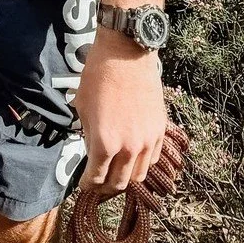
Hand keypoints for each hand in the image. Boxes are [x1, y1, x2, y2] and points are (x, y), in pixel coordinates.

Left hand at [73, 30, 167, 191]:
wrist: (126, 55)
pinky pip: (152, 159)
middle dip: (106, 186)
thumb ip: (89, 135)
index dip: (88, 184)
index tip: (84, 185)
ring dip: (126, 177)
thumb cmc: (98, 77)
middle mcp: (129, 148)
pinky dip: (142, 163)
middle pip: (119, 183)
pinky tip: (132, 156)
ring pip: (140, 175)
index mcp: (105, 143)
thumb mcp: (83, 107)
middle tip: (99, 182)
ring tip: (117, 170)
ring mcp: (148, 141)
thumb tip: (93, 152)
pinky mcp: (160, 132)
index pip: (96, 177)